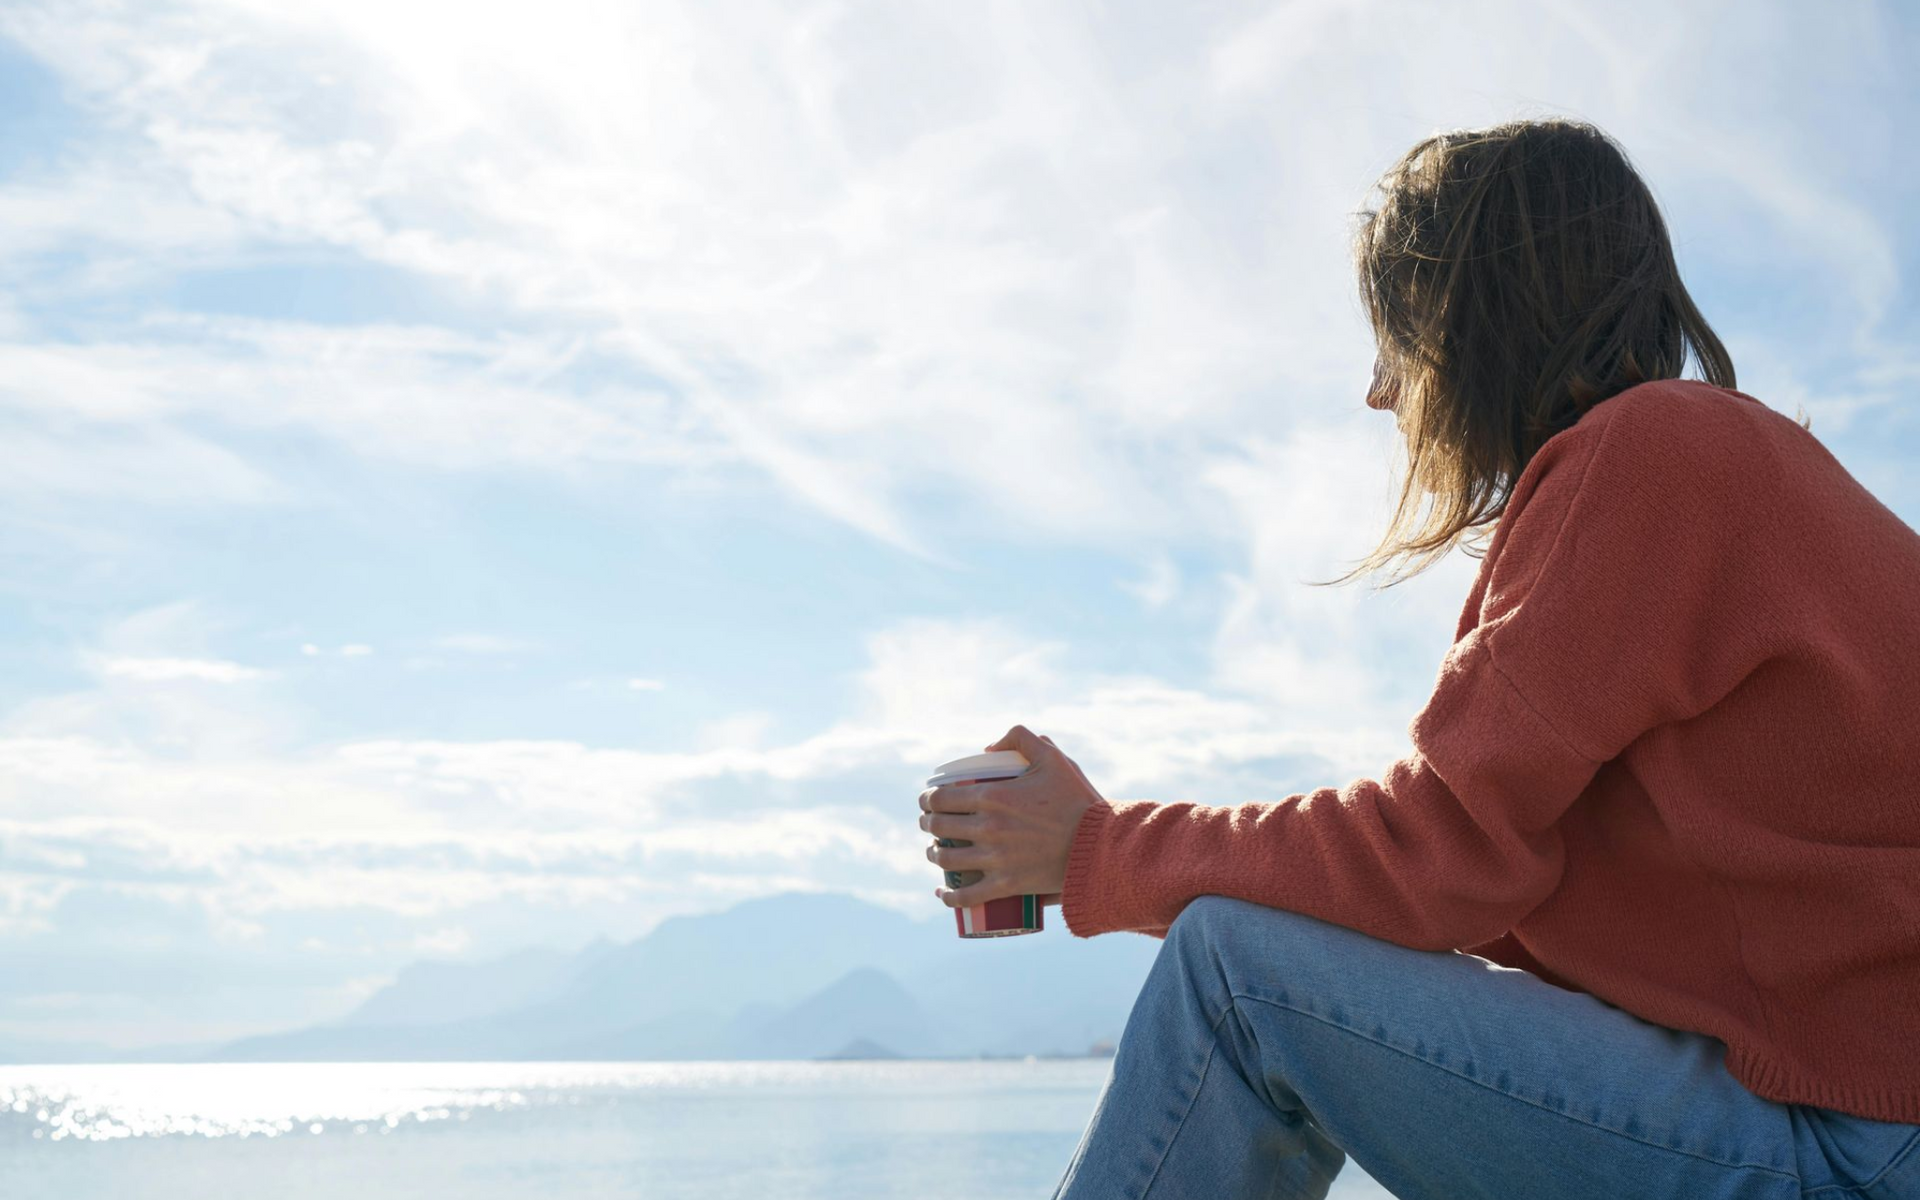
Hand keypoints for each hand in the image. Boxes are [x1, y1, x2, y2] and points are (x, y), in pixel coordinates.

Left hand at [918, 725, 1103, 910]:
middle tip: (930, 825)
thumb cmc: (1078, 801)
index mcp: (993, 797)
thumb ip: (1021, 739)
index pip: (941, 798)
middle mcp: (988, 829)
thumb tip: (988, 747)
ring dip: (933, 856)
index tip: (927, 801)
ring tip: (935, 853)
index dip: (927, 799)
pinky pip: (967, 896)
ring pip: (947, 861)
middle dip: (927, 825)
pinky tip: (943, 894)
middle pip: (939, 828)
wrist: (1101, 846)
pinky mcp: (1007, 886)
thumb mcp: (1053, 759)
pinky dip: (949, 897)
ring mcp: (995, 860)